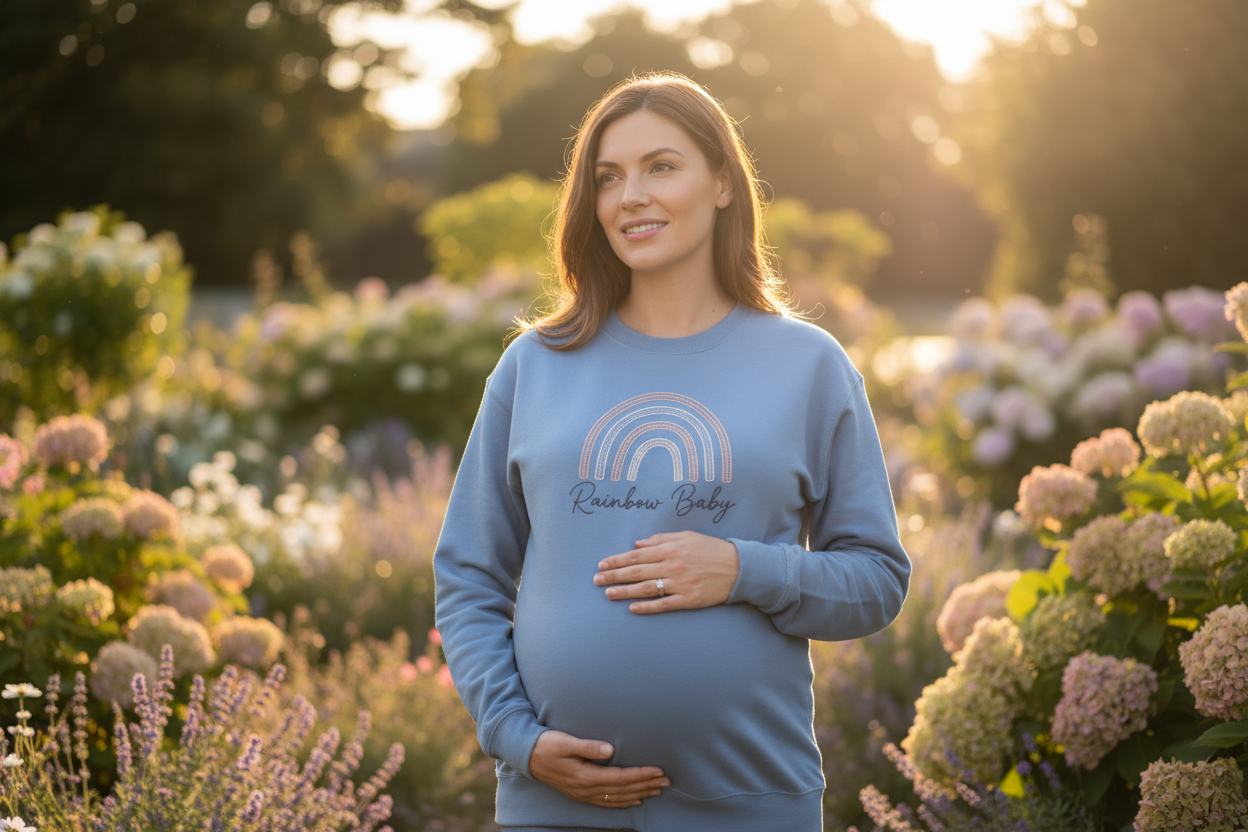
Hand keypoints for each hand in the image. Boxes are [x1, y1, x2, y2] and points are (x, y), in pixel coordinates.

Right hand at [528, 730, 668, 807]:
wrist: (527, 757)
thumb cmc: (547, 745)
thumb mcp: (566, 742)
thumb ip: (588, 746)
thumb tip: (610, 749)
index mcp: (586, 776)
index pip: (621, 778)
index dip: (641, 775)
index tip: (658, 771)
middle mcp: (587, 789)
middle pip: (623, 790)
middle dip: (646, 785)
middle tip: (667, 781)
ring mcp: (584, 794)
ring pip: (617, 798)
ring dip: (639, 794)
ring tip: (657, 790)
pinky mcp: (581, 793)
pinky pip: (607, 802)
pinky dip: (623, 802)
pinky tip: (634, 800)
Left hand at [594, 531, 738, 613]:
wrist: (739, 567)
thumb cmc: (711, 549)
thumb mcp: (687, 536)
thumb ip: (661, 539)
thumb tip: (638, 544)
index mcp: (671, 549)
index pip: (637, 555)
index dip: (617, 560)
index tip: (602, 565)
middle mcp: (673, 566)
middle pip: (637, 571)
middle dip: (614, 576)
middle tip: (596, 580)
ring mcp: (681, 584)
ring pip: (646, 588)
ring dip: (625, 592)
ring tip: (608, 594)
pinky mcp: (689, 599)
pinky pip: (664, 604)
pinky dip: (647, 607)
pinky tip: (633, 609)